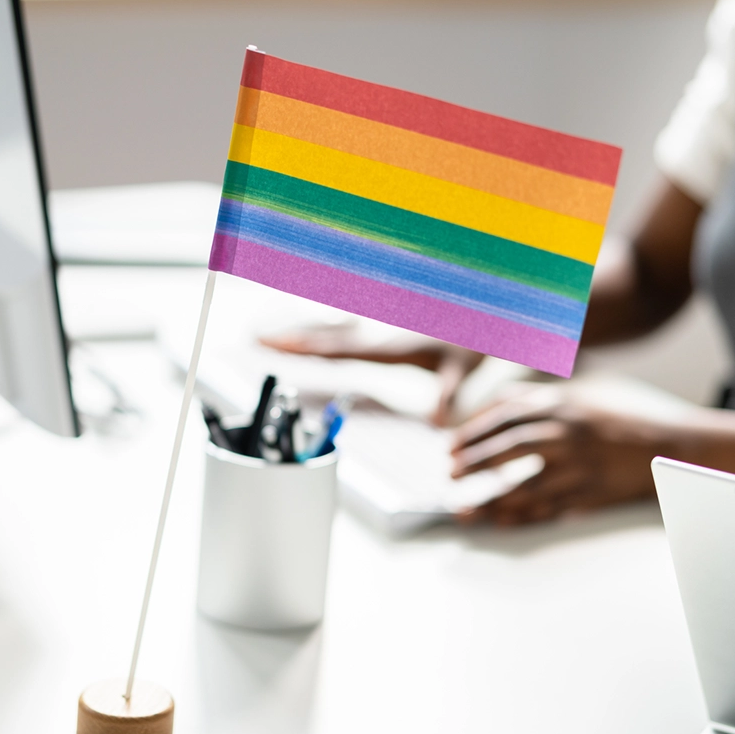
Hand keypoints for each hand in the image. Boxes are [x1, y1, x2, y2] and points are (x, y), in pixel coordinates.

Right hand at [260, 323, 483, 426]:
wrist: (480, 314)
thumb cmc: (469, 342)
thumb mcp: (460, 369)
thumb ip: (448, 392)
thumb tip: (440, 419)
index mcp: (387, 346)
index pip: (336, 349)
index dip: (304, 348)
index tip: (274, 344)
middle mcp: (376, 336)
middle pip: (323, 339)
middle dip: (288, 339)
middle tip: (254, 337)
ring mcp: (378, 333)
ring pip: (330, 334)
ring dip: (300, 334)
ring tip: (267, 335)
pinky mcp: (383, 334)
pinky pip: (344, 334)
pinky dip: (321, 335)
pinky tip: (309, 336)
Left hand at [450, 381, 672, 525]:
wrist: (676, 444)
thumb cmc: (630, 417)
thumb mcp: (587, 393)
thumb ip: (547, 397)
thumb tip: (504, 403)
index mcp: (562, 404)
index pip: (504, 415)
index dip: (473, 431)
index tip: (452, 445)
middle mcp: (567, 432)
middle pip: (507, 447)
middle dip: (474, 461)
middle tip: (451, 473)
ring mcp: (580, 464)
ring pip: (523, 484)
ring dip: (490, 497)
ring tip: (465, 507)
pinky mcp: (592, 493)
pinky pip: (550, 507)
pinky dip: (522, 515)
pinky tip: (501, 520)